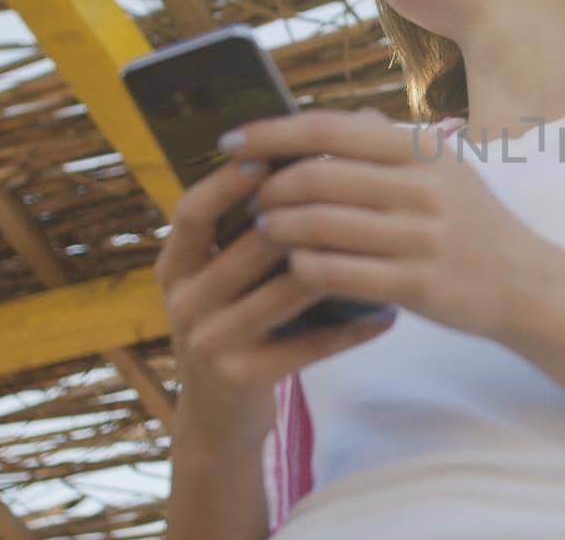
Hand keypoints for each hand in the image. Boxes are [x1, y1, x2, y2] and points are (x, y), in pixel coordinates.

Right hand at [154, 157, 396, 445]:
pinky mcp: (243, 377)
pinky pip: (309, 345)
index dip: (227, 182)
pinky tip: (388, 315)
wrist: (221, 415)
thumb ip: (253, 225)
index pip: (193, 211)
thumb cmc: (239, 323)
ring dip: (340, 267)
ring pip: (284, 291)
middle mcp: (184, 301)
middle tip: (360, 193)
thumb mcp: (227, 276)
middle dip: (305, 217)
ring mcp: (210, 343)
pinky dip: (351, 329)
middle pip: (249, 246)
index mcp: (176, 265)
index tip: (269, 155)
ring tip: (387, 246)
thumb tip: (313, 149)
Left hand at [224, 108, 549, 344]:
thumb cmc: (475, 226)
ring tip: (262, 232)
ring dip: (276, 229)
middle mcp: (423, 189)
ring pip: (318, 226)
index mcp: (424, 152)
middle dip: (268, 188)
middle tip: (247, 198)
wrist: (528, 286)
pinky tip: (291, 268)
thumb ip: (392, 143)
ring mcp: (420, 239)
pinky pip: (335, 272)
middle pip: (317, 178)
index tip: (232, 142)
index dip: (273, 133)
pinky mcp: (415, 285)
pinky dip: (301, 266)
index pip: (332, 130)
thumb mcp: (447, 171)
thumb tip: (340, 117)